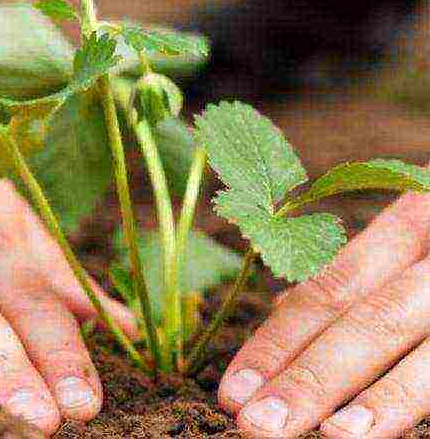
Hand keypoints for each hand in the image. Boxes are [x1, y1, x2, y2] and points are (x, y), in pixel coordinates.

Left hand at [218, 191, 429, 437]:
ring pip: (427, 353)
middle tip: (255, 426)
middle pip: (367, 321)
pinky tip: (381, 430)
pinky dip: (428, 401)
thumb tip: (283, 313)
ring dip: (377, 402)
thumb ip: (355, 275)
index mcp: (410, 224)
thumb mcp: (409, 237)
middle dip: (311, 378)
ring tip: (328, 438)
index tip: (232, 389)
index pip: (327, 290)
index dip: (277, 342)